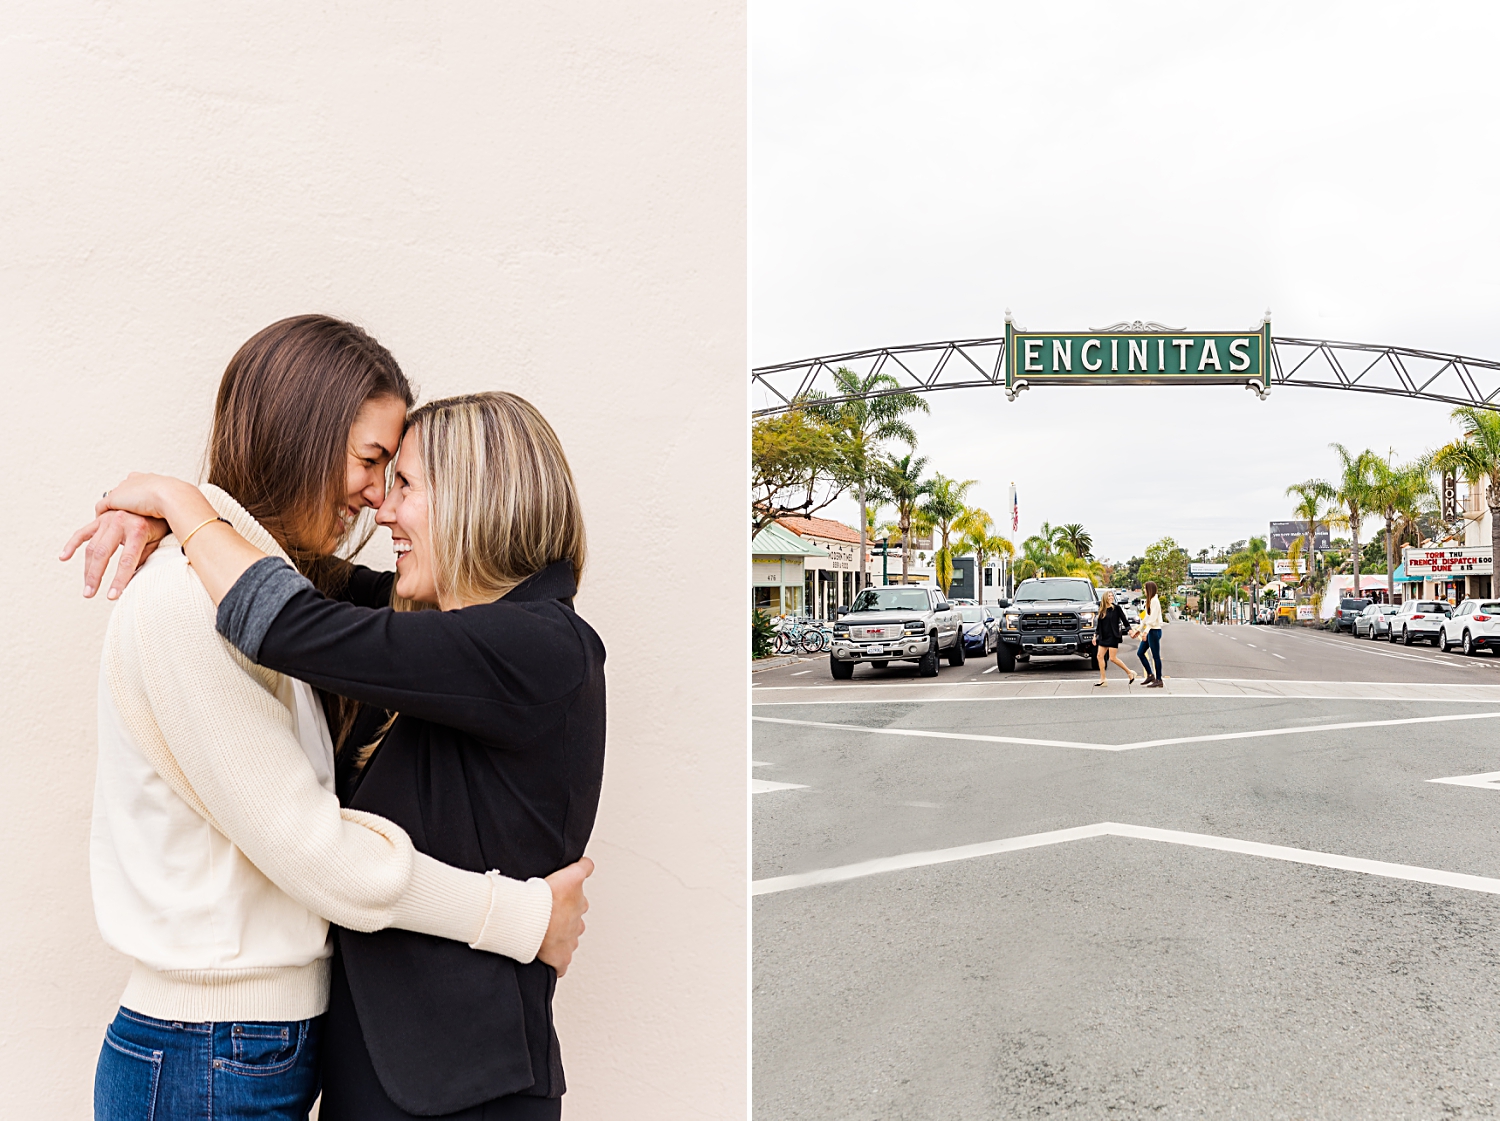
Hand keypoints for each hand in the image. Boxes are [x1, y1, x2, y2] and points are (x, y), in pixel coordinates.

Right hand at [61, 508, 169, 599]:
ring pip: (92, 547)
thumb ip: (143, 557)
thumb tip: (132, 577)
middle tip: (90, 594)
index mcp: (137, 529)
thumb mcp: (156, 540)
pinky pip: (83, 532)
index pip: (127, 560)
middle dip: (95, 576)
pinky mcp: (101, 519)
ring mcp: (108, 520)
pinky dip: (72, 544)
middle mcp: (120, 522)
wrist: (158, 497)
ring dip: (87, 569)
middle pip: (103, 553)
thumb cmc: (159, 522)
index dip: (119, 579)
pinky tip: (64, 557)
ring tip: (87, 587)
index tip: (113, 595)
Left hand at [94, 472, 183, 521]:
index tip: (137, 504)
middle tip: (123, 514)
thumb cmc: (178, 498)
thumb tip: (177, 514)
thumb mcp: (175, 499)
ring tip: (111, 523)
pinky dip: (102, 516)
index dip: (136, 495)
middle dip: (122, 501)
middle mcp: (134, 480)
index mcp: (149, 478)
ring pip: (112, 499)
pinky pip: (102, 508)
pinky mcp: (114, 499)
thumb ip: (171, 503)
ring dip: (112, 510)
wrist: (171, 496)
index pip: (137, 484)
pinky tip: (104, 526)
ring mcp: (123, 489)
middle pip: (123, 490)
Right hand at [538, 857, 593, 976]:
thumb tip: (588, 864)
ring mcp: (570, 941)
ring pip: (569, 940)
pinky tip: (548, 959)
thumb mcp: (569, 874)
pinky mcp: (561, 958)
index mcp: (580, 903)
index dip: (570, 895)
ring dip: (560, 937)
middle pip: (575, 918)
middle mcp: (577, 922)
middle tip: (549, 913)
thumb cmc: (543, 898)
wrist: (529, 920)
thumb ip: (583, 868)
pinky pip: (561, 965)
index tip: (562, 896)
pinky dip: (556, 962)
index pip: (581, 899)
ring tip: (545, 933)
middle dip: (565, 916)